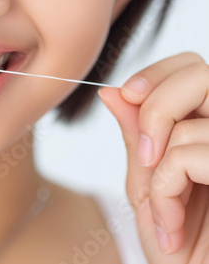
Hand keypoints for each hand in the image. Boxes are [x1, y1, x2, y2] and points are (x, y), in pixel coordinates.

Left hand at [99, 52, 208, 262]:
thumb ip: (135, 135)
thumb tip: (110, 91)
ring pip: (188, 123)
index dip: (157, 73)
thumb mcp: (146, 183)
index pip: (191, 67)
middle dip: (156, 108)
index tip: (128, 94)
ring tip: (164, 210)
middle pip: (199, 73)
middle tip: (145, 153)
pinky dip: (165, 193)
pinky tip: (172, 224)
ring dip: (158, 172)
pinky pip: (188, 156)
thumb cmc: (176, 242)